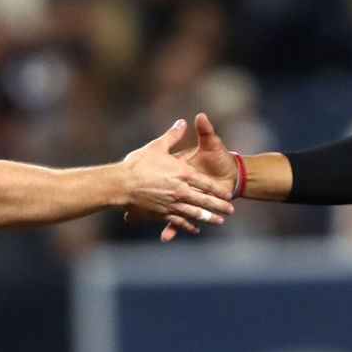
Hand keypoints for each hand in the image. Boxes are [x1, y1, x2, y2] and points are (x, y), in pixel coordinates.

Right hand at [121, 119, 232, 239]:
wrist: (120, 184)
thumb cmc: (138, 164)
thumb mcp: (157, 146)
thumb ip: (172, 136)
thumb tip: (182, 122)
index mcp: (182, 174)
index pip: (206, 184)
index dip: (218, 190)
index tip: (227, 194)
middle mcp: (181, 191)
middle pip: (205, 201)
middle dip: (219, 207)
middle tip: (230, 211)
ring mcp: (172, 204)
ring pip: (195, 214)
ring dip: (208, 218)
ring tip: (219, 222)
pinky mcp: (162, 214)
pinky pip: (179, 221)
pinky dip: (188, 226)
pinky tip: (195, 229)